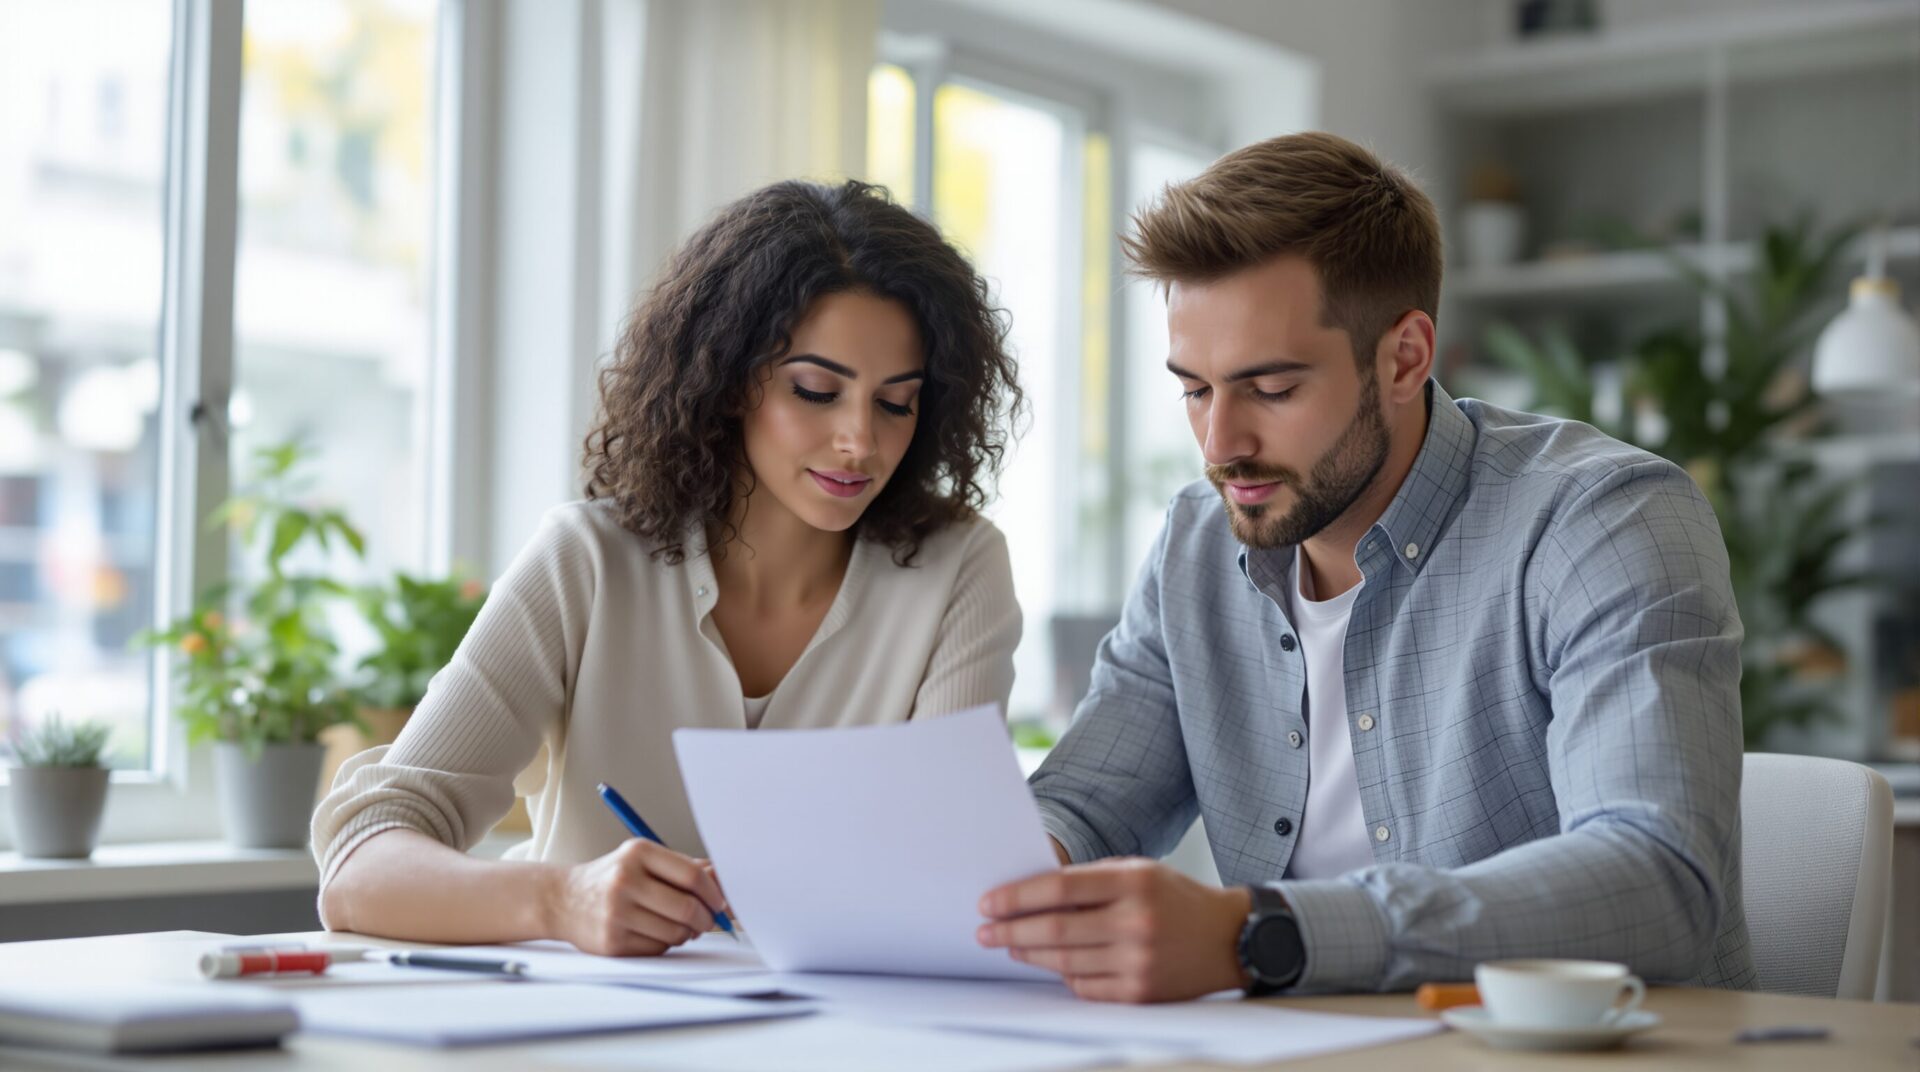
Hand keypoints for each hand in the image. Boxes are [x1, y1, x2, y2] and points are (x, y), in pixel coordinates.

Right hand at [544, 839, 729, 955]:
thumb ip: (684, 868)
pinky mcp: (612, 942)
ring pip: (676, 932)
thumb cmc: (613, 878)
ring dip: (687, 933)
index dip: (714, 892)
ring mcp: (617, 913)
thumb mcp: (643, 861)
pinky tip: (655, 932)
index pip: (692, 875)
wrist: (563, 900)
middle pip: (687, 907)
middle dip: (706, 918)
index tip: (720, 902)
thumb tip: (724, 881)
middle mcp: (625, 881)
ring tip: (679, 926)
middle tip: (708, 920)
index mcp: (638, 853)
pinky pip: (658, 949)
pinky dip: (666, 944)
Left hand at [976, 858, 1251, 1002]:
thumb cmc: (1175, 898)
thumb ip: (1090, 880)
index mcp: (1133, 882)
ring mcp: (1139, 961)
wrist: (1229, 938)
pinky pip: (1085, 987)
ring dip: (1029, 954)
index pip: (1059, 888)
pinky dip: (1062, 976)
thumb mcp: (1139, 871)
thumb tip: (1031, 894)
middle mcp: (1136, 922)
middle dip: (1011, 930)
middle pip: (1055, 928)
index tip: (988, 903)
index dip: (1017, 896)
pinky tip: (1049, 964)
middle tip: (985, 931)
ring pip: (1064, 961)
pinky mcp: (1140, 993)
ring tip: (1009, 946)